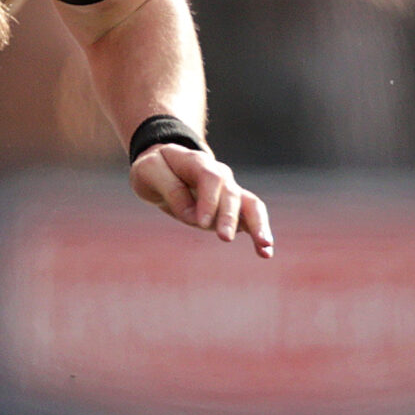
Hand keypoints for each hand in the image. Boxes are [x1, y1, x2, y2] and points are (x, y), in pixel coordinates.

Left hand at [131, 144, 274, 257]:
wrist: (167, 167)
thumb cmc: (156, 168)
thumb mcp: (149, 171)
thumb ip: (170, 189)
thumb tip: (193, 216)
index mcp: (197, 162)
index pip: (210, 177)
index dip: (209, 200)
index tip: (201, 222)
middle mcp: (220, 175)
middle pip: (232, 193)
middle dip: (229, 216)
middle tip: (224, 238)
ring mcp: (229, 191)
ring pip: (251, 205)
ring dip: (259, 225)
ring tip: (265, 246)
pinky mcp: (234, 209)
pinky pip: (252, 218)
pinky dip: (260, 234)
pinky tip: (265, 253)